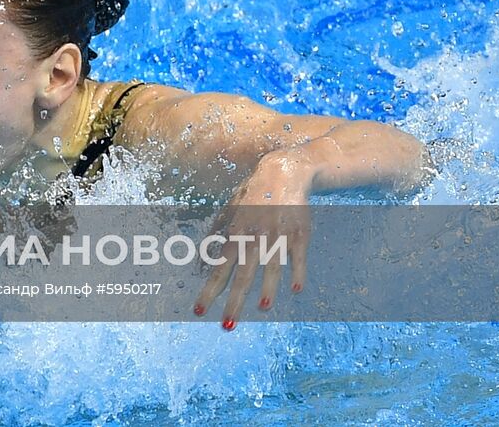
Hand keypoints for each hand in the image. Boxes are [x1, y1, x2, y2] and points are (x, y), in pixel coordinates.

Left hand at [193, 150, 313, 329]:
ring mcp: (277, 237)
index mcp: (235, 235)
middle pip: (242, 276)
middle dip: (233, 302)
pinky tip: (296, 289)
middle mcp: (254, 238)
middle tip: (227, 326)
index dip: (208, 292)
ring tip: (263, 309)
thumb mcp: (230, 209)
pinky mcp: (299, 234)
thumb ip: (217, 232)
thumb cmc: (253, 194)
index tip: (199, 311)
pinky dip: (297, 272)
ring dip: (268, 290)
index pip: (218, 270)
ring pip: (271, 269)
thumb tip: (201, 255)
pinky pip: (298, 257)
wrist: (283, 173)